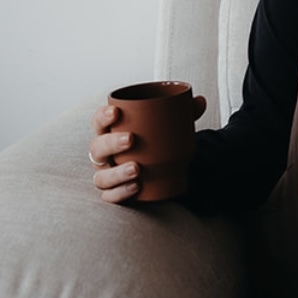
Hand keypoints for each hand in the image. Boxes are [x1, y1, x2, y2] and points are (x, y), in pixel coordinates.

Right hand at [89, 95, 205, 204]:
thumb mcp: (167, 129)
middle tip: (131, 139)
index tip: (116, 111)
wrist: (157, 173)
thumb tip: (201, 101)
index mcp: (111, 133)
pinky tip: (136, 186)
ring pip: (101, 176)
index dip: (102, 116)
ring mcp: (106, 175)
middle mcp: (104, 155)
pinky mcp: (114, 193)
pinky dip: (122, 192)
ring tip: (137, 168)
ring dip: (117, 172)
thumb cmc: (155, 145)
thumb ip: (182, 115)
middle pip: (97, 148)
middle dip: (111, 142)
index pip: (99, 122)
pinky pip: (111, 196)